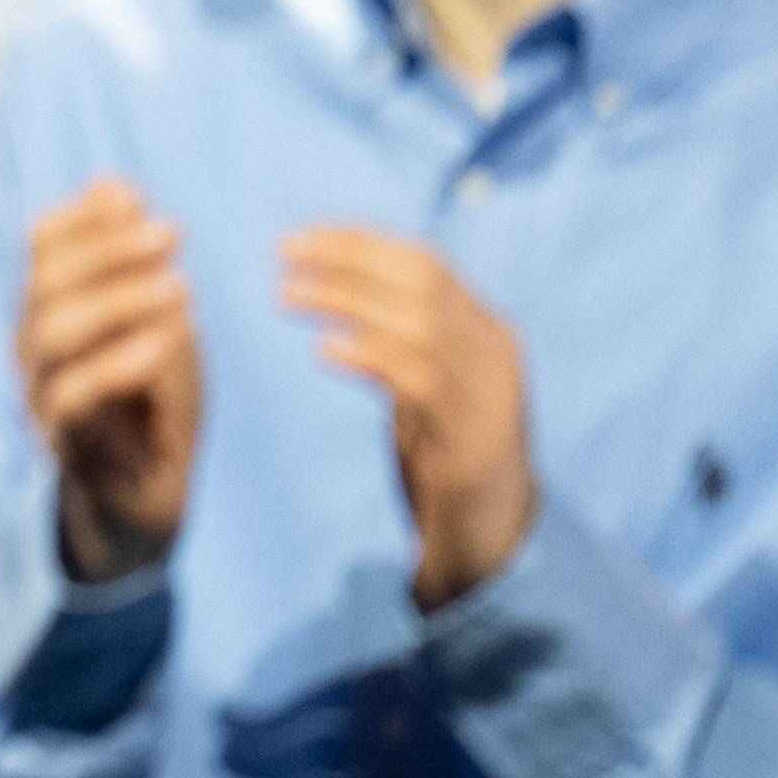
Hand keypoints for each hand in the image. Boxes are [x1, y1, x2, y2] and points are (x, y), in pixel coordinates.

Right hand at [16, 179, 200, 582]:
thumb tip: (112, 183)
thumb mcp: (148, 318)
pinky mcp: (70, 445)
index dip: (81, 214)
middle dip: (106, 249)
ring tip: (179, 287)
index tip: (133, 196)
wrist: (146, 498)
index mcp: (48, 306)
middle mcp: (32, 347)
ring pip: (52, 333)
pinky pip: (75, 400)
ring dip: (115, 300)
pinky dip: (115, 366)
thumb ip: (126, 258)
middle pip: (43, 281)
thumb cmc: (145, 401)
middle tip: (174, 234)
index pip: (40, 242)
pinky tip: (159, 347)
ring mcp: (42, 397)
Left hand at [282, 230, 538, 609]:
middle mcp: (496, 357)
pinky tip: (324, 348)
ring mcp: (490, 400)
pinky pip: (421, 383)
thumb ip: (403, 337)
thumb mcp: (426, 386)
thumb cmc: (447, 460)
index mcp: (488, 334)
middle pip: (422, 283)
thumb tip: (343, 284)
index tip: (301, 234)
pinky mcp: (471, 444)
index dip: (362, 242)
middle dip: (348, 260)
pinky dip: (371, 355)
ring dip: (346, 300)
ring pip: (420, 323)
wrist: (492, 543)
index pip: (427, 263)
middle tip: (282, 252)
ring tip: (285, 293)